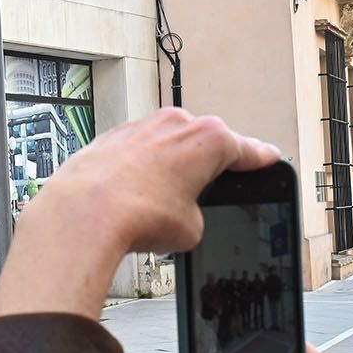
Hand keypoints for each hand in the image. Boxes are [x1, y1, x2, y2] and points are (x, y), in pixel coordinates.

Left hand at [0, 109, 279, 320]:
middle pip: (204, 143)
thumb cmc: (139, 216)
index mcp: (209, 139)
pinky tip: (134, 196)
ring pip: (168, 146)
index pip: (246, 149)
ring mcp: (142, 126)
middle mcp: (176, 123)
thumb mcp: (192, 229)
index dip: (259, 158)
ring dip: (170, 168)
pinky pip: (137, 152)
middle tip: (209, 189)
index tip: (268, 158)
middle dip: (207, 166)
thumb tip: (182, 212)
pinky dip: (140, 169)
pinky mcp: (112, 137)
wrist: (84, 213)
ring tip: (161, 202)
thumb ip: (198, 211)